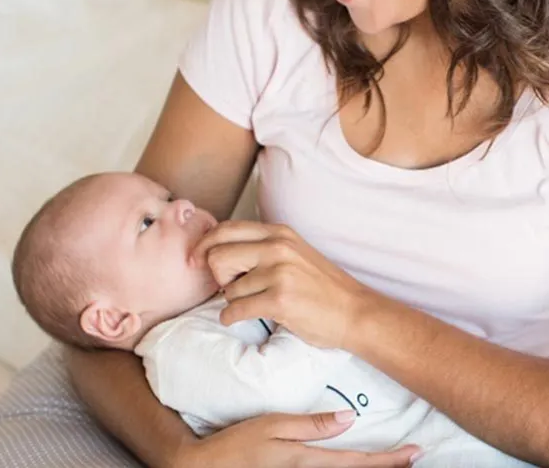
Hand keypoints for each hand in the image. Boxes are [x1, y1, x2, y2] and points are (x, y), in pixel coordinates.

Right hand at [171, 410, 419, 467]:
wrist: (205, 467)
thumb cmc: (237, 444)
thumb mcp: (274, 426)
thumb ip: (312, 425)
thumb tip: (350, 419)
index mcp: (309, 461)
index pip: (360, 462)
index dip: (390, 459)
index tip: (416, 451)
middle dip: (388, 465)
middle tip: (414, 454)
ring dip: (371, 467)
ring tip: (394, 458)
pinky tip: (357, 461)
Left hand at [190, 221, 379, 348]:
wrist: (354, 311)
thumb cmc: (322, 287)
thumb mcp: (295, 253)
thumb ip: (263, 247)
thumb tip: (218, 250)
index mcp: (280, 233)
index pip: (226, 228)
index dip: (204, 245)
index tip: (194, 260)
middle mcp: (278, 247)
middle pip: (218, 255)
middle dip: (217, 276)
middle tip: (228, 287)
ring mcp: (279, 273)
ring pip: (228, 288)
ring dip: (232, 301)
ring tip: (251, 304)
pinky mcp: (280, 300)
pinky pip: (235, 309)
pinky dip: (231, 317)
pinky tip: (239, 318)